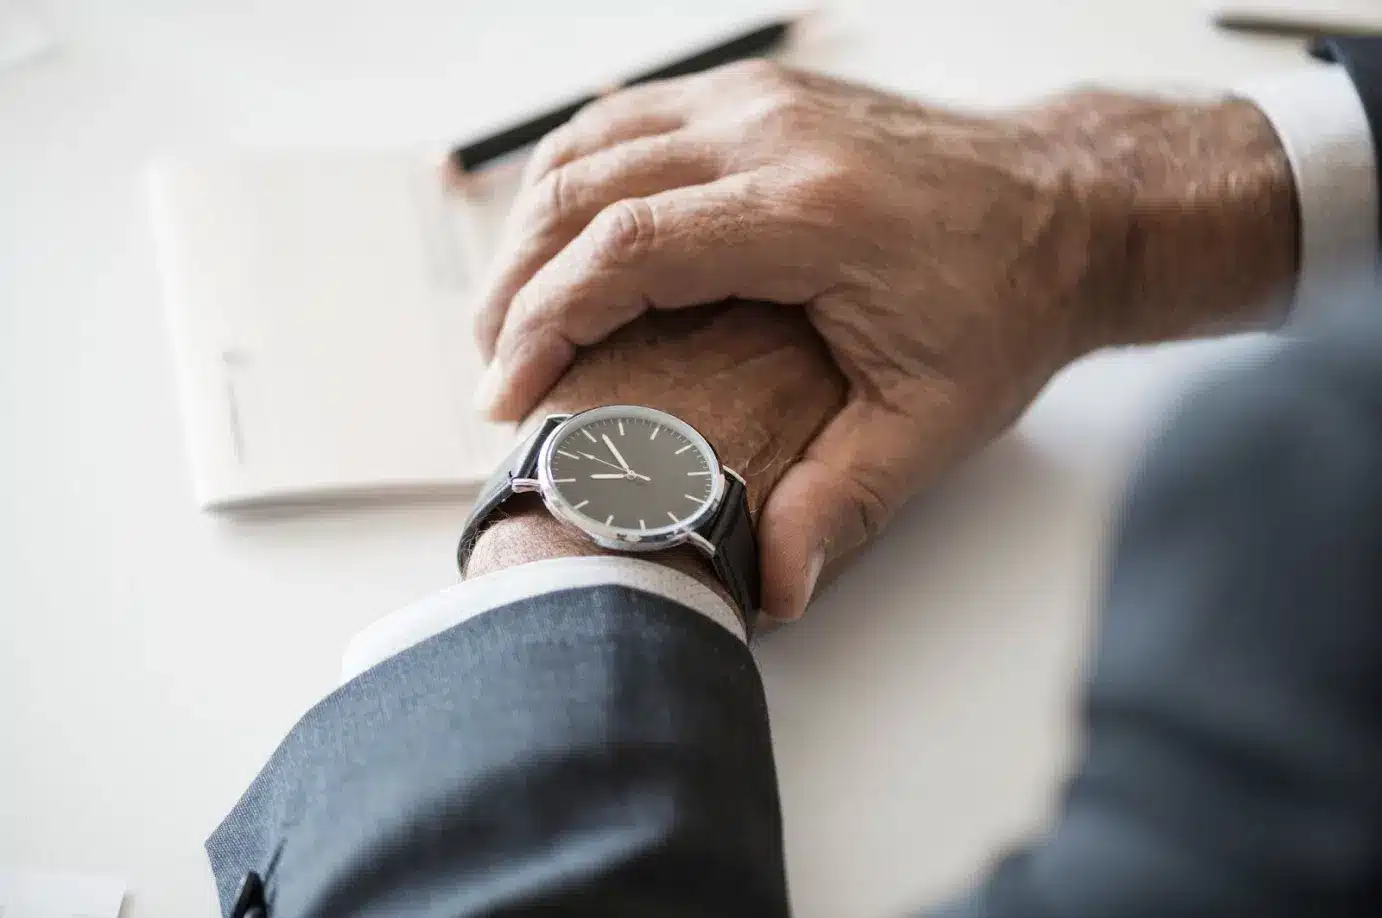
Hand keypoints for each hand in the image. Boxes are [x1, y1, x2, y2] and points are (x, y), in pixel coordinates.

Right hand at [472, 62, 1295, 619]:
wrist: (1066, 209)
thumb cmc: (1005, 303)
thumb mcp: (934, 421)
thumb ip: (843, 501)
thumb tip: (772, 587)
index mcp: (811, 212)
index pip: (625, 249)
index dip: (543, 322)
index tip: (507, 392)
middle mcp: (774, 135)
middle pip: (583, 187)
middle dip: (514, 284)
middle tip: (495, 367)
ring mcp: (762, 100)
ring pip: (591, 141)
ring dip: (530, 228)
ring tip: (511, 315)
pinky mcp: (759, 95)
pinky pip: (629, 117)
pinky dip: (574, 178)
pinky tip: (560, 238)